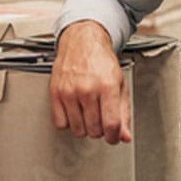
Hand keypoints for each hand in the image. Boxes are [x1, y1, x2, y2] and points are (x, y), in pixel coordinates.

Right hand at [49, 21, 131, 144]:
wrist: (83, 42)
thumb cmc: (102, 62)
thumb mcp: (120, 84)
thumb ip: (124, 112)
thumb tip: (125, 136)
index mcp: (108, 86)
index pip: (111, 125)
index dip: (114, 137)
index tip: (114, 137)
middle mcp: (88, 89)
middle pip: (94, 130)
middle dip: (100, 130)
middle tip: (102, 119)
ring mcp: (69, 92)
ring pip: (77, 130)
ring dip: (85, 127)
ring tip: (89, 113)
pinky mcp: (55, 93)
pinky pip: (60, 124)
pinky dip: (69, 123)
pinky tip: (75, 111)